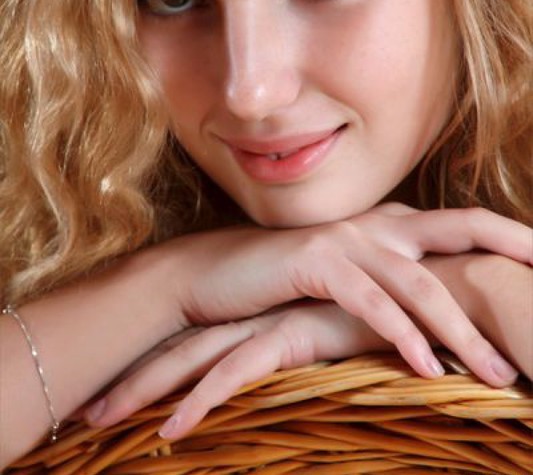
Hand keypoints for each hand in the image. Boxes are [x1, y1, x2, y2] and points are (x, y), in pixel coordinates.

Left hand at [87, 300, 385, 436]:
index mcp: (258, 310)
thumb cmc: (380, 307)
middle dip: (133, 377)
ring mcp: (268, 319)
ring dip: (145, 390)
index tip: (117, 388)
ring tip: (100, 420)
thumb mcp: (332, 328)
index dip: (153, 362)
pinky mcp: (291, 332)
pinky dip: (202, 404)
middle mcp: (254, 311)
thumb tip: (283, 360)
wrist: (420, 277)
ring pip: (192, 358)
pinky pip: (236, 373)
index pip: (193, 338)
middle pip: (179, 345)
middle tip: (89, 411)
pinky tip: (172, 433)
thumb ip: (306, 340)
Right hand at [167, 204, 529, 374]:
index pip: (463, 226)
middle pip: (460, 230)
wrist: (214, 272)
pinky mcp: (315, 262)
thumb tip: (440, 316)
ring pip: (421, 280)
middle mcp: (378, 223)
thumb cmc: (289, 282)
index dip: (509, 236)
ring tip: (498, 374)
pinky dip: (401, 334)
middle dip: (511, 249)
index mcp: (391, 224)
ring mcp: (348, 239)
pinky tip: (426, 367)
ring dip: (462, 329)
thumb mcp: (350, 278)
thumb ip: (392, 284)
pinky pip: (370, 301)